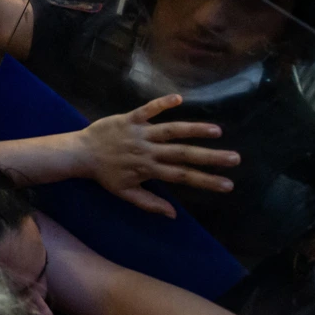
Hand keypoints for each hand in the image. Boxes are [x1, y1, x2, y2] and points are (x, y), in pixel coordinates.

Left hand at [77, 94, 239, 216]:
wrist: (80, 153)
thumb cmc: (104, 174)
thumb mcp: (125, 193)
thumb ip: (150, 203)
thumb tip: (173, 215)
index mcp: (149, 170)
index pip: (182, 176)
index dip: (205, 181)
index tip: (228, 185)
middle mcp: (148, 151)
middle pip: (183, 154)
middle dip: (210, 157)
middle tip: (235, 158)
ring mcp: (139, 133)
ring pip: (170, 131)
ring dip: (193, 129)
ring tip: (216, 131)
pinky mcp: (129, 119)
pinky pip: (147, 109)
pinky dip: (161, 103)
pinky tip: (179, 98)